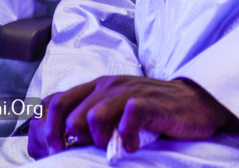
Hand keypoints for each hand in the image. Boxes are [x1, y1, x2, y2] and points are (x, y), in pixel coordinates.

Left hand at [27, 77, 231, 158]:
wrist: (194, 102)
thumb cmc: (151, 111)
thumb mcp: (115, 110)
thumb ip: (90, 120)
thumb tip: (61, 142)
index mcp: (95, 88)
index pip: (54, 100)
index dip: (44, 127)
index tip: (51, 150)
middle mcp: (107, 86)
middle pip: (64, 108)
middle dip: (60, 136)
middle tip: (72, 153)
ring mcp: (127, 92)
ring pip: (92, 115)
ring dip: (95, 138)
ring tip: (109, 148)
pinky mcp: (148, 102)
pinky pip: (128, 117)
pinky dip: (126, 137)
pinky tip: (133, 146)